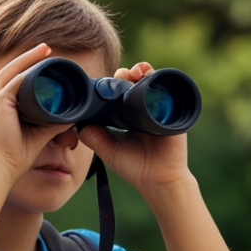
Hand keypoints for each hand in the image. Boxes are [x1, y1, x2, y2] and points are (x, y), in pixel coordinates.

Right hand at [0, 44, 80, 184]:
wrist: (0, 166)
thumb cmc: (16, 153)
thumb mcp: (39, 133)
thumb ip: (54, 122)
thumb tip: (72, 115)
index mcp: (1, 103)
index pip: (15, 78)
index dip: (30, 67)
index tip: (47, 62)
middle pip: (14, 68)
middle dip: (32, 57)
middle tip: (49, 49)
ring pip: (15, 69)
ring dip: (31, 58)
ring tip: (47, 50)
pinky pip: (16, 79)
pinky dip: (29, 69)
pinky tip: (41, 63)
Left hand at [77, 62, 192, 191]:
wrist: (159, 179)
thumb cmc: (135, 166)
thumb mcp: (108, 150)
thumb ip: (93, 137)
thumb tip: (78, 123)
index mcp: (127, 116)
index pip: (118, 93)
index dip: (111, 85)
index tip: (104, 82)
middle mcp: (142, 109)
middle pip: (133, 83)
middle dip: (125, 75)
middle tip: (120, 76)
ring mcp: (158, 108)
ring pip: (149, 82)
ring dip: (141, 71)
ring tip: (134, 72)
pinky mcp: (172, 110)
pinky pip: (166, 89)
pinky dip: (157, 78)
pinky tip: (147, 74)